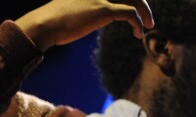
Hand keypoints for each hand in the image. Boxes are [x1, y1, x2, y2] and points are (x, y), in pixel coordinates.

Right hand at [15, 0, 154, 50]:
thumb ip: (92, 4)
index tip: (138, 9)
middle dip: (143, 3)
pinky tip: (138, 33)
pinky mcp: (103, 8)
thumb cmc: (57, 19)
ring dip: (145, 13)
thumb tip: (105, 12)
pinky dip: (138, 23)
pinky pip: (130, 13)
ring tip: (149, 26)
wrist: (45, 24)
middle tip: (149, 19)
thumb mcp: (77, 5)